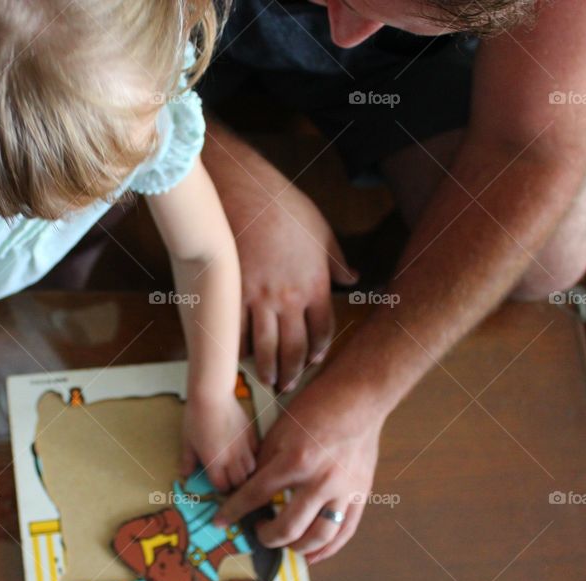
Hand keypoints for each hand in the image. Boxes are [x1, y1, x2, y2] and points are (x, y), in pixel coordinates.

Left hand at [182, 393, 257, 492]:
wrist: (212, 396)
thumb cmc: (196, 417)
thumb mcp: (187, 441)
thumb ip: (188, 460)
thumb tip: (185, 474)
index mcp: (214, 463)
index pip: (223, 487)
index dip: (220, 488)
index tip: (217, 484)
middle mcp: (231, 458)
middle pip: (239, 482)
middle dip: (234, 483)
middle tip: (228, 478)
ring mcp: (244, 446)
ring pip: (251, 468)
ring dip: (245, 471)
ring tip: (237, 466)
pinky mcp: (251, 434)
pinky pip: (256, 451)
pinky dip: (251, 455)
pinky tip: (244, 451)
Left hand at [214, 376, 384, 562]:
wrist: (359, 396)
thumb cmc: (316, 407)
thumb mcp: (280, 430)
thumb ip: (264, 462)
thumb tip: (246, 488)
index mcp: (295, 461)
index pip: (255, 495)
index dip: (233, 511)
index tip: (220, 521)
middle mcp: (320, 481)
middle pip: (287, 527)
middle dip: (265, 535)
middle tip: (256, 530)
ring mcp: (344, 491)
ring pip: (317, 537)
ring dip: (295, 547)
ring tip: (283, 543)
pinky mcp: (362, 494)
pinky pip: (345, 532)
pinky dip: (327, 549)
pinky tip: (311, 555)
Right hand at [232, 181, 356, 391]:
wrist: (244, 190)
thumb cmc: (283, 206)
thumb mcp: (321, 230)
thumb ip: (337, 261)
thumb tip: (354, 278)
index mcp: (314, 284)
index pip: (322, 330)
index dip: (319, 351)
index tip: (315, 362)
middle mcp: (289, 298)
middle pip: (294, 347)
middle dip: (293, 371)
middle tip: (289, 385)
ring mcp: (259, 299)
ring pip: (265, 347)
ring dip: (267, 369)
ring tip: (266, 380)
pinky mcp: (231, 294)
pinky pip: (235, 331)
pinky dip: (237, 349)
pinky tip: (237, 357)